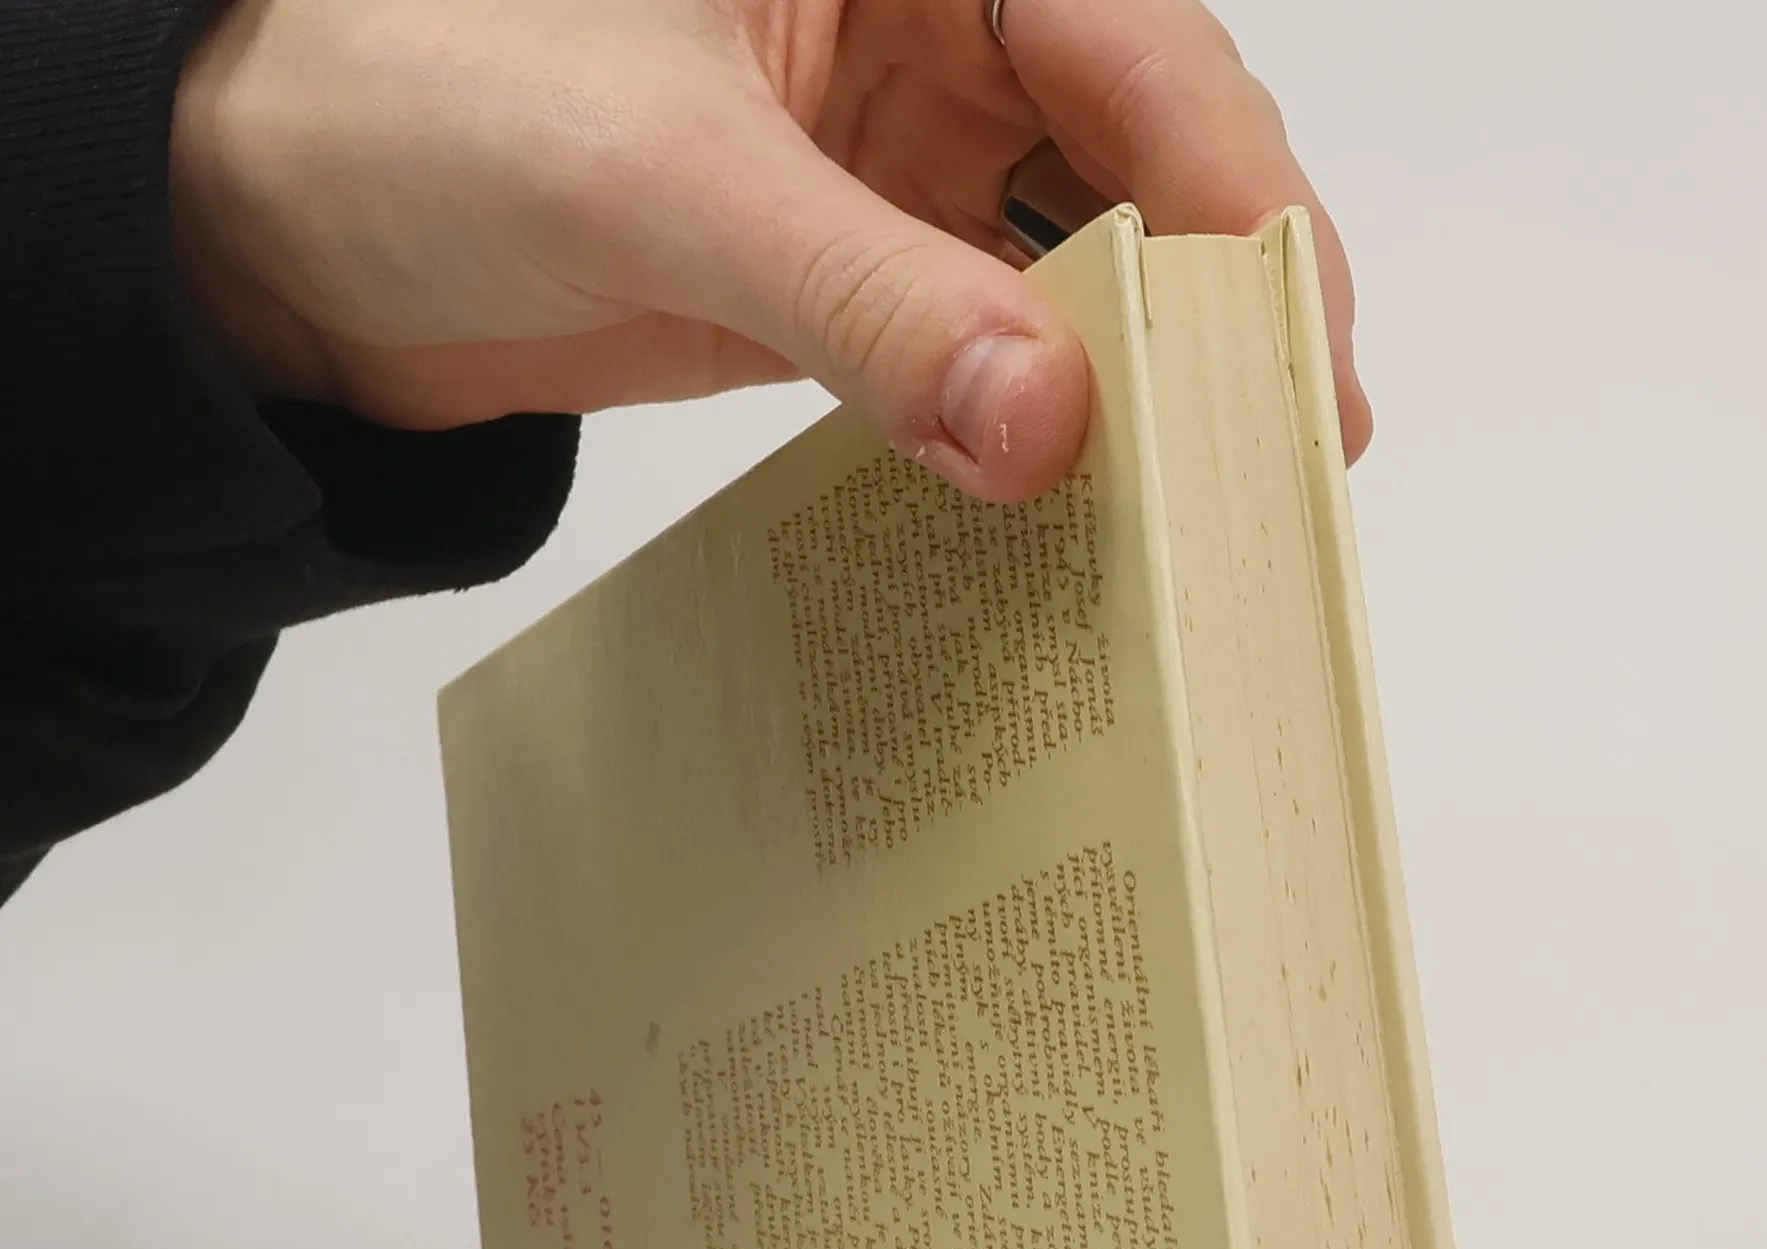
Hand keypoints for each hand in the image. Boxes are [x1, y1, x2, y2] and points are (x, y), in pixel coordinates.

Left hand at [172, 0, 1371, 501]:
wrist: (287, 231)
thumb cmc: (416, 109)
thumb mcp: (659, 180)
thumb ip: (862, 295)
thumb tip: (1045, 417)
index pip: (1133, 46)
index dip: (1235, 194)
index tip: (1288, 346)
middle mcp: (926, 33)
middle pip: (1140, 159)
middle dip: (1214, 298)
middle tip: (1283, 450)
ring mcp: (895, 166)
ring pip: (1077, 263)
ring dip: (1134, 374)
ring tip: (1207, 491)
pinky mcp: (854, 277)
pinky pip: (984, 347)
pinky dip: (1030, 421)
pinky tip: (1074, 492)